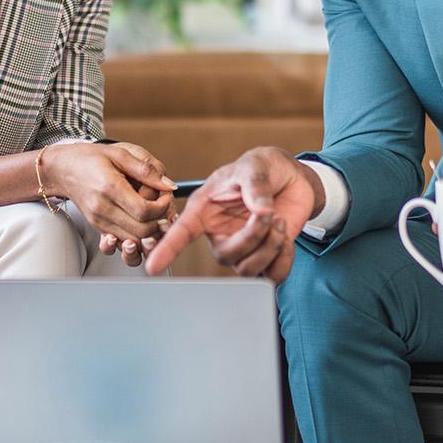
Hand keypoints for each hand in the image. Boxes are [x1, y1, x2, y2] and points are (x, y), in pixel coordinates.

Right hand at [43, 142, 175, 243]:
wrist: (62, 170)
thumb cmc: (89, 158)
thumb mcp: (119, 154)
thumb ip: (146, 170)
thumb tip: (169, 185)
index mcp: (109, 187)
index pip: (143, 210)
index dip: (161, 207)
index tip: (165, 197)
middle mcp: (102, 208)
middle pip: (141, 230)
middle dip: (159, 223)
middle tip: (163, 208)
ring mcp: (99, 221)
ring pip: (133, 241)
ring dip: (149, 234)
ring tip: (154, 217)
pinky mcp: (98, 227)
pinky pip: (122, 242)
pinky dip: (136, 237)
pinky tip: (141, 223)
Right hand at [147, 147, 317, 281]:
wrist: (290, 178)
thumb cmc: (263, 167)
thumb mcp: (254, 166)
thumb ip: (255, 186)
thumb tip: (260, 211)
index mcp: (205, 210)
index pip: (182, 232)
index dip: (167, 249)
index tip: (152, 266)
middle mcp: (219, 234)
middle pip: (227, 255)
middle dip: (252, 236)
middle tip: (268, 214)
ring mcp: (241, 249)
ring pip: (249, 269)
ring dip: (270, 247)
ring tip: (278, 220)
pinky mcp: (265, 258)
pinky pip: (272, 276)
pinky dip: (284, 259)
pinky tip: (284, 238)